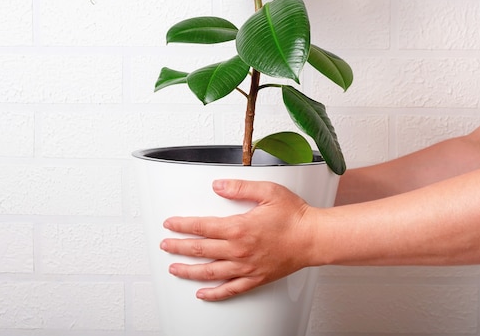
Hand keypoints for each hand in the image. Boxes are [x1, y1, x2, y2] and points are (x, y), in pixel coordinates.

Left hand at [160, 179, 316, 300]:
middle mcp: (239, 250)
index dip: (182, 225)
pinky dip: (214, 294)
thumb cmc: (294, 216)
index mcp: (239, 228)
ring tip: (175, 269)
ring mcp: (246, 267)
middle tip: (165, 245)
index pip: (202, 227)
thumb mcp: (268, 192)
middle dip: (178, 247)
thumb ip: (240, 188)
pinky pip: (230, 290)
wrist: (314, 238)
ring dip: (189, 271)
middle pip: (200, 250)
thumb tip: (217, 186)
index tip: (170, 224)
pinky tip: (203, 294)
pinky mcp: (255, 279)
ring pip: (209, 272)